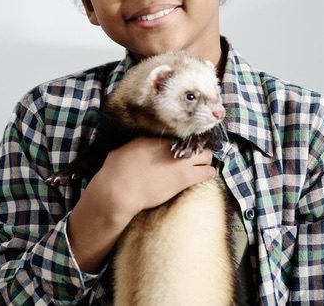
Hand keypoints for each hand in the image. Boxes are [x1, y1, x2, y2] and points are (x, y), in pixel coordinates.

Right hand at [89, 136, 215, 218]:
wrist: (120, 189)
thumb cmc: (116, 170)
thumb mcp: (125, 148)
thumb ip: (138, 143)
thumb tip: (139, 143)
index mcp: (157, 137)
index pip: (181, 132)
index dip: (185, 140)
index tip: (185, 145)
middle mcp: (172, 145)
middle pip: (197, 142)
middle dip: (198, 149)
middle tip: (195, 156)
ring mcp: (180, 161)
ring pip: (207, 156)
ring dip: (205, 161)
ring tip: (202, 166)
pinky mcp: (184, 178)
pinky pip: (207, 173)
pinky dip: (208, 173)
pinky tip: (205, 175)